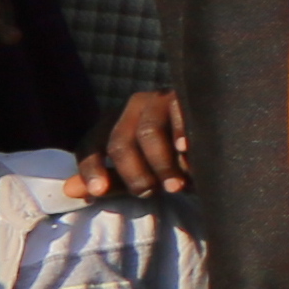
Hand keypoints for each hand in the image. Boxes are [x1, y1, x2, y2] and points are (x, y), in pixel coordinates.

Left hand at [66, 89, 185, 205]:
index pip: (90, 144)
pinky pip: (178, 118)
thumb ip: (111, 182)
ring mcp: (160, 97)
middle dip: (133, 174)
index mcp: (113, 122)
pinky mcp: (186, 95)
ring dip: (161, 165)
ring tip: (178, 186)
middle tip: (149, 193)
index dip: (91, 168)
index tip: (98, 192)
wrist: (219, 141)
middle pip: (119, 143)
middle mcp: (132, 105)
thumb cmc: (175, 161)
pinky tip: (187, 150)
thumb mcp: (141, 175)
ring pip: (148, 133)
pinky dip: (180, 136)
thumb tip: (69, 190)